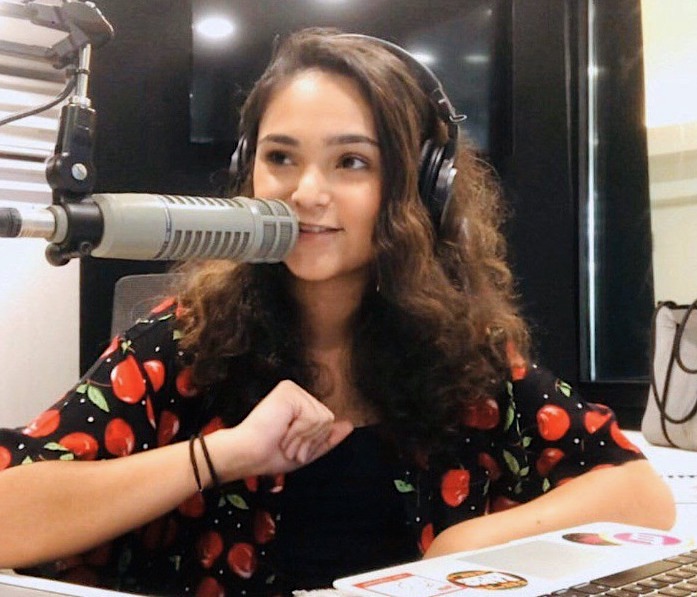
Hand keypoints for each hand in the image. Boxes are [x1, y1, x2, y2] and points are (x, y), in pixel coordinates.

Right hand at [222, 380, 352, 477]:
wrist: (248, 455)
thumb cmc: (269, 455)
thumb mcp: (306, 450)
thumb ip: (328, 437)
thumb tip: (349, 425)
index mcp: (300, 405)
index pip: (327, 422)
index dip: (313, 441)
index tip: (291, 447)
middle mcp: (297, 394)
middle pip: (328, 419)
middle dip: (309, 440)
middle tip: (286, 443)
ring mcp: (293, 391)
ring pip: (323, 418)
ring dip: (303, 437)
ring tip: (284, 438)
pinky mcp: (288, 390)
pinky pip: (313, 415)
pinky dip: (299, 430)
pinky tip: (282, 430)